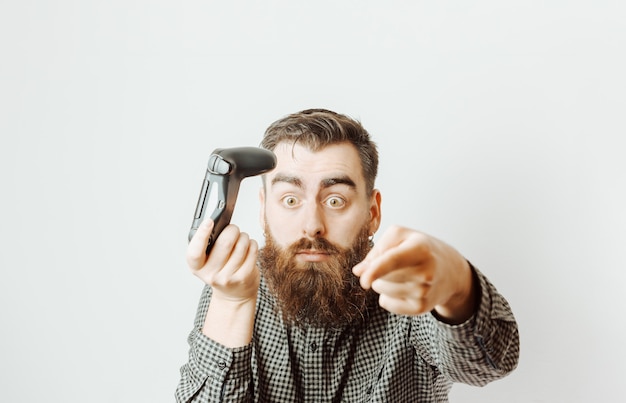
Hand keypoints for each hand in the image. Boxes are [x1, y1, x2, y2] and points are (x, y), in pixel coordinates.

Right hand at [187, 218, 259, 302]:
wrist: (234, 294)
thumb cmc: (220, 270)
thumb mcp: (208, 261)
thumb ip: (208, 245)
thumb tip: (218, 223)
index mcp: (196, 267)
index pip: (194, 252)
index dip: (201, 235)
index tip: (209, 221)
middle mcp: (210, 275)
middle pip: (225, 242)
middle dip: (232, 230)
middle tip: (233, 230)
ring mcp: (228, 278)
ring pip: (241, 244)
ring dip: (244, 237)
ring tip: (242, 240)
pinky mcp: (244, 278)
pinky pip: (252, 251)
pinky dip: (252, 244)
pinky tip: (249, 247)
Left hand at [352, 225, 475, 323]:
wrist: (450, 271)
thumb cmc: (420, 249)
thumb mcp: (402, 236)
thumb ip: (377, 249)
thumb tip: (359, 271)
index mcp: (420, 249)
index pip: (393, 260)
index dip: (375, 270)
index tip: (363, 279)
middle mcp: (425, 272)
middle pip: (381, 277)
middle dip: (377, 270)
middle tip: (396, 263)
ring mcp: (423, 293)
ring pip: (381, 290)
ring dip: (382, 282)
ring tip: (403, 274)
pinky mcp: (420, 308)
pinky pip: (385, 303)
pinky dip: (388, 295)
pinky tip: (404, 287)